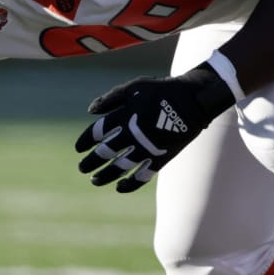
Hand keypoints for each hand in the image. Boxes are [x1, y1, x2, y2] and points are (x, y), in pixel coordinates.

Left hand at [74, 63, 235, 192]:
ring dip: (105, 176)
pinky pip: (143, 176)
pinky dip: (130, 184)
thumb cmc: (162, 90)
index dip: (86, 141)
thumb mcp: (134, 87)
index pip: (98, 132)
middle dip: (91, 162)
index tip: (78, 149)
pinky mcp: (161, 157)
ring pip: (121, 168)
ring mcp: (148, 148)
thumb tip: (90, 111)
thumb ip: (111, 98)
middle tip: (82, 168)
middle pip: (106, 152)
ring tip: (94, 180)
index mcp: (125, 115)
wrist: (194, 99)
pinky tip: (119, 187)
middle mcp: (134, 133)